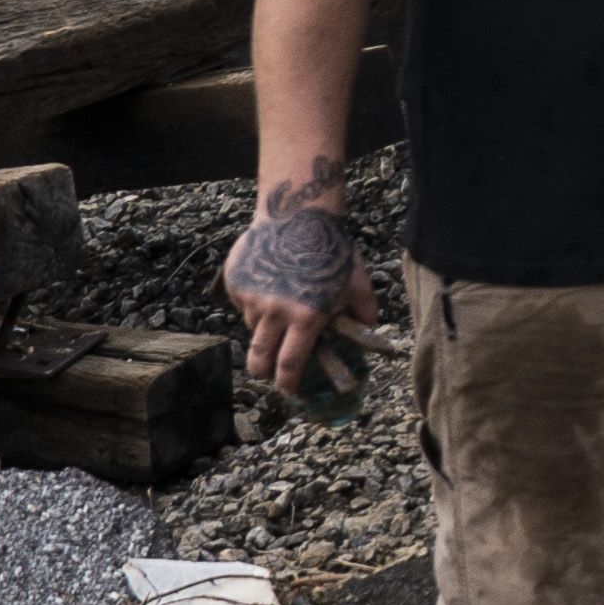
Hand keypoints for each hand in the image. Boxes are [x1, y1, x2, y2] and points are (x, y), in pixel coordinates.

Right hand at [219, 171, 382, 394]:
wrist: (297, 215)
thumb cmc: (332, 250)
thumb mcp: (357, 282)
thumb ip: (364, 311)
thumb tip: (368, 330)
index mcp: (306, 317)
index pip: (290, 362)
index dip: (287, 380)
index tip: (287, 389)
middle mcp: (275, 312)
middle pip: (260, 356)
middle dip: (262, 371)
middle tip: (266, 373)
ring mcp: (251, 297)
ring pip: (251, 328)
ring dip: (263, 329)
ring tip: (279, 311)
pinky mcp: (235, 283)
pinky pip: (242, 304)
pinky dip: (254, 303)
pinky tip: (270, 285)